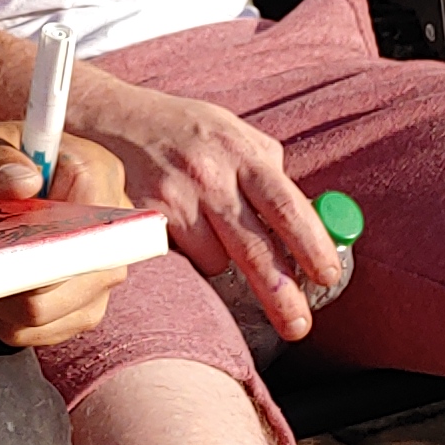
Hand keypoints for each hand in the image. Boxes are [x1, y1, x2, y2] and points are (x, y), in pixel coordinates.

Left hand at [0, 124, 132, 347]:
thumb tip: (24, 183)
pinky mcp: (80, 302)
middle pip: (85, 278)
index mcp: (92, 170)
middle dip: (25, 282)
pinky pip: (49, 332)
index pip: (96, 222)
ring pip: (63, 312)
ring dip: (11, 305)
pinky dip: (10, 321)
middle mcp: (107, 221)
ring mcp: (98, 267)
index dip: (54, 248)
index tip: (9, 254)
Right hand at [71, 73, 341, 340]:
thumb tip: (309, 214)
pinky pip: (180, 259)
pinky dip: (187, 255)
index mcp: (244, 155)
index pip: (286, 206)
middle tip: (298, 326)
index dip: (310, 245)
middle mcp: (210, 177)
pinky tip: (179, 228)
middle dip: (280, 294)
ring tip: (207, 228)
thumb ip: (269, 169)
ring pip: (214, 262)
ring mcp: (175, 199)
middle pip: (254, 249)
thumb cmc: (186, 129)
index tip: (327, 276)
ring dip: (220, 260)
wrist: (117, 118)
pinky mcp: (144, 219)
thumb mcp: (235, 133)